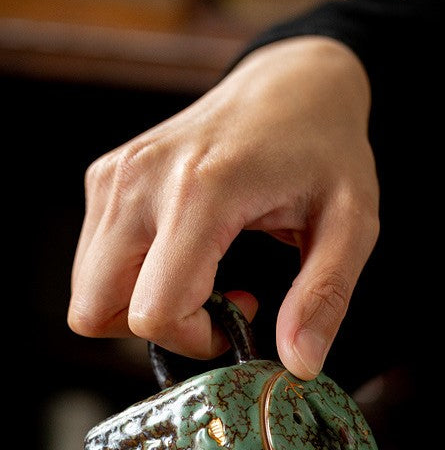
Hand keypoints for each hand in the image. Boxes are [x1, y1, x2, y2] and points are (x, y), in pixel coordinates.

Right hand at [68, 37, 379, 378]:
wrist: (293, 83)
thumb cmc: (327, 153)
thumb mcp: (352, 225)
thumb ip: (325, 297)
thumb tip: (298, 366)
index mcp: (200, 192)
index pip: (153, 310)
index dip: (197, 338)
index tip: (247, 312)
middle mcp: (140, 180)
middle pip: (96, 309)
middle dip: (158, 331)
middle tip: (217, 307)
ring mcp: (113, 176)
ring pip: (88, 292)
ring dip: (144, 306)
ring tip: (207, 277)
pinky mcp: (104, 177)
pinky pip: (94, 264)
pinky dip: (134, 279)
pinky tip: (189, 254)